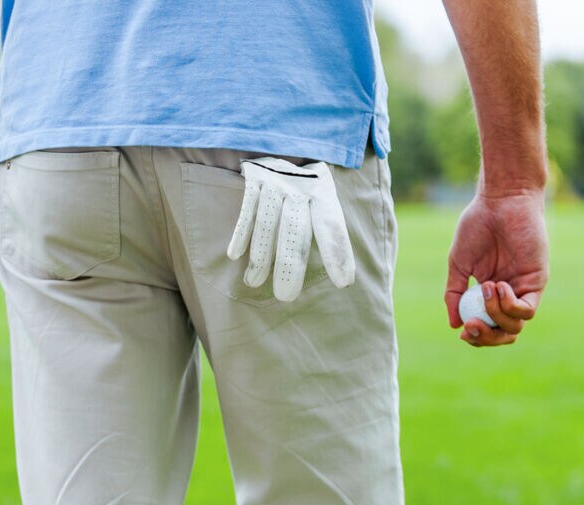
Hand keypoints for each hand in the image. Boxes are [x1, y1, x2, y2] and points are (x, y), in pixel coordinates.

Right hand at [228, 157, 354, 300]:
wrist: (284, 130)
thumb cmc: (308, 176)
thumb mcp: (326, 190)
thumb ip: (333, 223)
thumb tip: (347, 268)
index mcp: (324, 190)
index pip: (331, 225)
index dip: (337, 252)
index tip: (343, 281)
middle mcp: (301, 184)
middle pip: (295, 228)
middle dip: (289, 263)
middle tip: (286, 295)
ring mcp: (276, 180)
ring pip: (268, 221)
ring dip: (260, 255)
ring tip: (254, 283)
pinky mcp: (255, 176)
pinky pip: (248, 208)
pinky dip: (242, 232)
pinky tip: (236, 256)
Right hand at [445, 188, 547, 346]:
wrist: (500, 202)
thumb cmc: (477, 227)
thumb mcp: (459, 265)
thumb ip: (455, 293)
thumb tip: (454, 324)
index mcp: (489, 293)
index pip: (487, 327)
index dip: (476, 336)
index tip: (463, 331)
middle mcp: (508, 295)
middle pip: (503, 334)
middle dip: (487, 337)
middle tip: (471, 326)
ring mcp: (523, 289)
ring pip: (515, 326)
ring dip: (496, 315)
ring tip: (485, 288)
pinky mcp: (537, 281)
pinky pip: (527, 310)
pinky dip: (510, 306)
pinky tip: (498, 285)